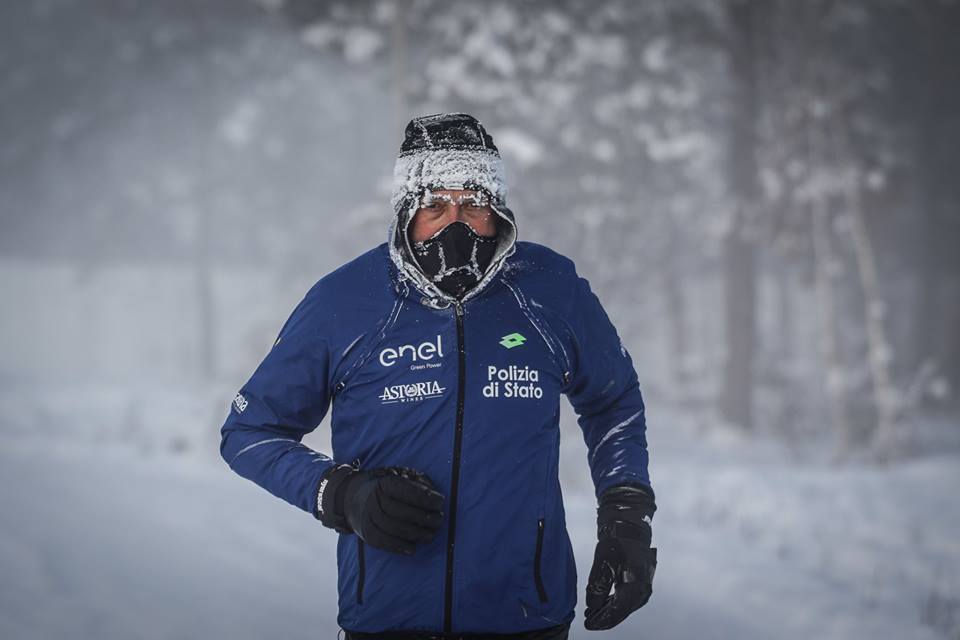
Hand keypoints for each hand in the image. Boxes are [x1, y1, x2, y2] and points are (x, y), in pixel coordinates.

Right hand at [317, 464, 444, 554]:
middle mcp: (374, 499)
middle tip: (439, 520)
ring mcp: (368, 517)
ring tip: (430, 534)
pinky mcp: (366, 533)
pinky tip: (413, 548)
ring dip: (415, 534)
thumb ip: (417, 483)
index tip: (440, 502)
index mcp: (384, 483)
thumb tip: (434, 495)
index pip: (406, 491)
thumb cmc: (386, 488)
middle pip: (400, 511)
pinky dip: (398, 547)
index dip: (425, 497)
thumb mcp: (400, 477)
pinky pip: (382, 542)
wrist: (353, 498)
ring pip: (392, 527)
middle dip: (424, 517)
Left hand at [584, 484, 656, 630]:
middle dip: (605, 618)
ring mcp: (643, 586)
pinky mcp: (639, 581)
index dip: (602, 620)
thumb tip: (592, 606)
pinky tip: (603, 604)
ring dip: (609, 611)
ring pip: (624, 606)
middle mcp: (643, 590)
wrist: (630, 523)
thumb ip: (598, 585)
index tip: (588, 624)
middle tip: (588, 621)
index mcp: (636, 586)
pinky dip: (614, 603)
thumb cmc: (618, 539)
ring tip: (593, 614)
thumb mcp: (604, 561)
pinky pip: (626, 598)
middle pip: (622, 611)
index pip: (617, 611)